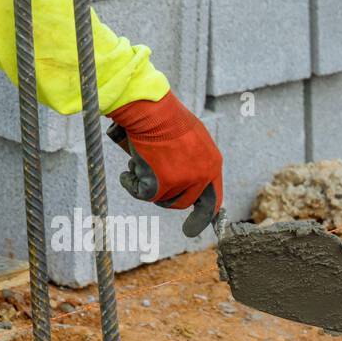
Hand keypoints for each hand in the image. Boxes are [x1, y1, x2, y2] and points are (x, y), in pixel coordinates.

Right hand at [106, 91, 222, 237]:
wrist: (152, 110)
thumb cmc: (168, 117)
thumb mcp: (193, 138)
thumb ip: (196, 160)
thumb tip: (192, 182)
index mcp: (213, 166)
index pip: (213, 201)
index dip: (203, 217)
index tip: (192, 230)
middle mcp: (201, 177)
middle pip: (183, 203)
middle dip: (167, 197)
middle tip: (154, 185)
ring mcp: (182, 182)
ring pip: (162, 199)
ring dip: (149, 186)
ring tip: (142, 162)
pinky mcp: (161, 185)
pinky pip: (143, 195)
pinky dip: (131, 185)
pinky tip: (128, 172)